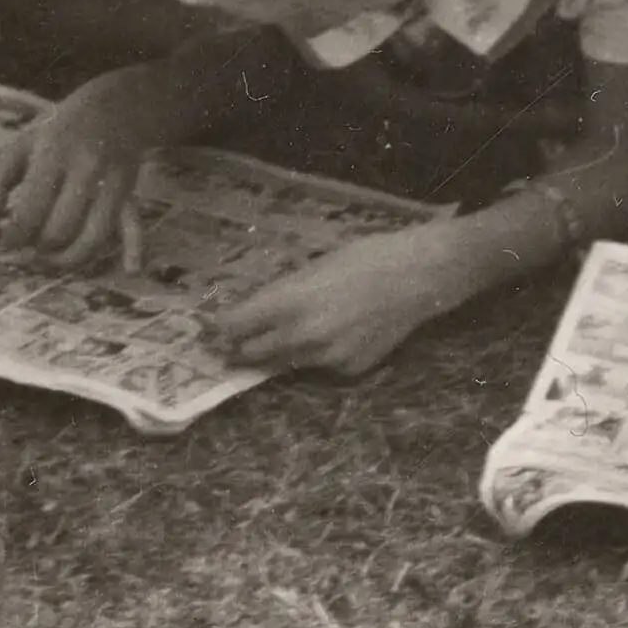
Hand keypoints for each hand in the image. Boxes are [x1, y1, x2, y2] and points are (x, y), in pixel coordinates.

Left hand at [0, 67, 165, 270]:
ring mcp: (112, 182)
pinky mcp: (131, 192)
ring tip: (52, 260)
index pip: (30, 212)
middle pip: (60, 230)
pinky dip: (134, 249)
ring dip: (70, 259)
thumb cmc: (61, 129)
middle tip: (29, 249)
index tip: (6, 245)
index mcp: (53, 155)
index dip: (14, 238)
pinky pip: (135, 224)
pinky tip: (131, 270)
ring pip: (92, 237)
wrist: (119, 105)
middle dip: (40, 249)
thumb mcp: (22, 144)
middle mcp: (85, 170)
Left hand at [210, 226, 485, 376]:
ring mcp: (326, 358)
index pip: (234, 326)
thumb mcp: (315, 267)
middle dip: (238, 348)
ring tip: (283, 336)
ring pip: (284, 363)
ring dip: (278, 352)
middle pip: (251, 353)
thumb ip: (282, 293)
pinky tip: (336, 334)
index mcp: (288, 302)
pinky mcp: (349, 370)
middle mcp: (302, 336)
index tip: (207, 330)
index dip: (217, 328)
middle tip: (229, 344)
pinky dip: (318, 356)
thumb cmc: (366, 257)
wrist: (419, 277)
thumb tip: (254, 311)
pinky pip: (320, 367)